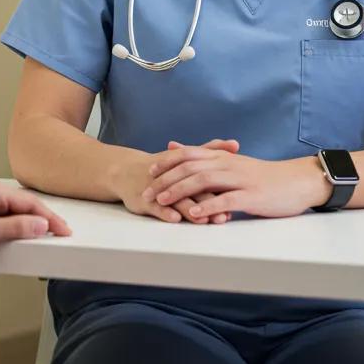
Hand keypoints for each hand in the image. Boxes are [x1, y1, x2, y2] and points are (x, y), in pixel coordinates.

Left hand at [0, 180, 71, 257]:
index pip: (30, 203)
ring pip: (14, 212)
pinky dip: (15, 227)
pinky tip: (18, 237)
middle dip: (43, 220)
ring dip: (29, 224)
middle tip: (60, 234)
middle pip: (24, 206)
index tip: (64, 230)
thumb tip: (40, 225)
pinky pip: (3, 218)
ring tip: (44, 237)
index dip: (50, 218)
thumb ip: (14, 228)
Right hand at [111, 139, 239, 223]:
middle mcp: (172, 176)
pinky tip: (175, 218)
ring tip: (203, 219)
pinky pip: (155, 207)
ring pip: (176, 200)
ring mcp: (158, 189)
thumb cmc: (163, 165)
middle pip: (193, 189)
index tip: (236, 197)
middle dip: (209, 202)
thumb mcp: (186, 156)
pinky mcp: (144, 200)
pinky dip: (165, 212)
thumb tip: (235, 144)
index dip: (221, 186)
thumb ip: (211, 150)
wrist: (127, 171)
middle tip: (225, 214)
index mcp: (185, 166)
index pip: (206, 174)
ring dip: (190, 209)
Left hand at [143, 149, 330, 219]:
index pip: (189, 155)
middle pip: (190, 167)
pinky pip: (226, 200)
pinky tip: (195, 214)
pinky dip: (209, 206)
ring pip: (204, 181)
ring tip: (163, 201)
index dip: (167, 162)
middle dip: (166, 179)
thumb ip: (202, 156)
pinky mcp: (251, 196)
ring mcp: (239, 180)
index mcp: (222, 157)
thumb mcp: (231, 161)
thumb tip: (174, 145)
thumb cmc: (263, 176)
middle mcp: (228, 164)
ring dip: (181, 191)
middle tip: (148, 192)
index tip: (149, 172)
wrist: (297, 182)